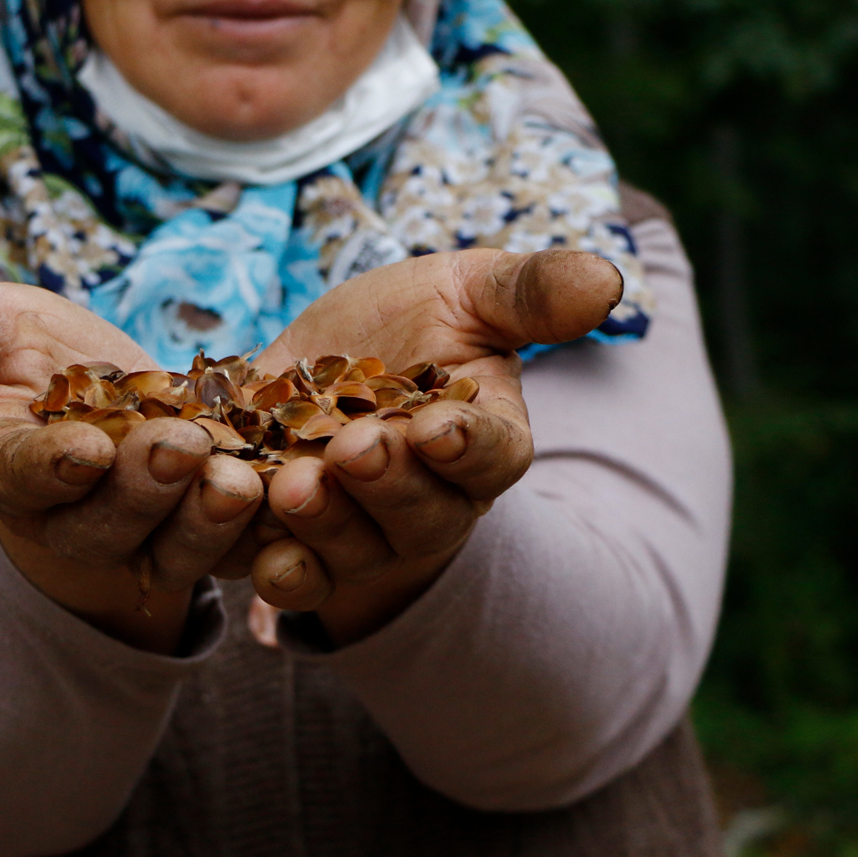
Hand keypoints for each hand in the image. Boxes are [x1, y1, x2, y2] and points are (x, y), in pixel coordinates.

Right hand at [0, 261, 263, 652]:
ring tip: (245, 478)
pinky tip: (301, 492)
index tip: (84, 449)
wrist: (86, 400)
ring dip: (210, 517)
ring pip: (177, 541)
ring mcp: (142, 533)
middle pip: (107, 519)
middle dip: (144, 489)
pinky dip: (270, 529)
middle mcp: (70, 515)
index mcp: (3, 465)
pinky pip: (240, 543)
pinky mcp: (206, 532)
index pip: (21, 475)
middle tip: (181, 449)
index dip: (51, 468)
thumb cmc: (16, 356)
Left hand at [249, 249, 621, 641]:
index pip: (494, 459)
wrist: (316, 355)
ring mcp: (362, 535)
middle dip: (389, 486)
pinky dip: (269, 565)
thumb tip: (608, 281)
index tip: (439, 428)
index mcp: (485, 443)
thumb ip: (532, 292)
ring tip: (291, 484)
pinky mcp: (294, 546)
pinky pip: (289, 576)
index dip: (469, 449)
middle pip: (422, 518)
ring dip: (324, 528)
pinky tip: (250, 545)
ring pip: (352, 554)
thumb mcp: (468, 291)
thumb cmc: (411, 322)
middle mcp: (431, 504)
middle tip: (354, 449)